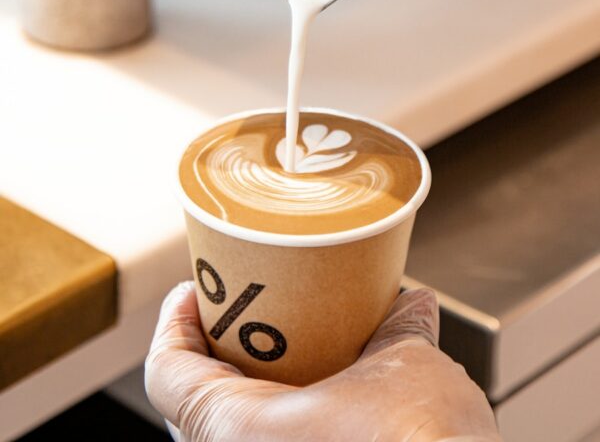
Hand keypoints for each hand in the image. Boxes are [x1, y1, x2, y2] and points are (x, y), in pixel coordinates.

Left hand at [145, 282, 500, 441]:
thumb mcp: (406, 369)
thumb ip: (399, 329)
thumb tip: (410, 305)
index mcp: (236, 433)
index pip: (167, 372)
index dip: (174, 322)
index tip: (194, 293)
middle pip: (192, 400)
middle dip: (216, 351)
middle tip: (243, 314)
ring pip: (226, 433)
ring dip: (247, 389)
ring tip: (282, 352)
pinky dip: (275, 422)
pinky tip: (314, 401)